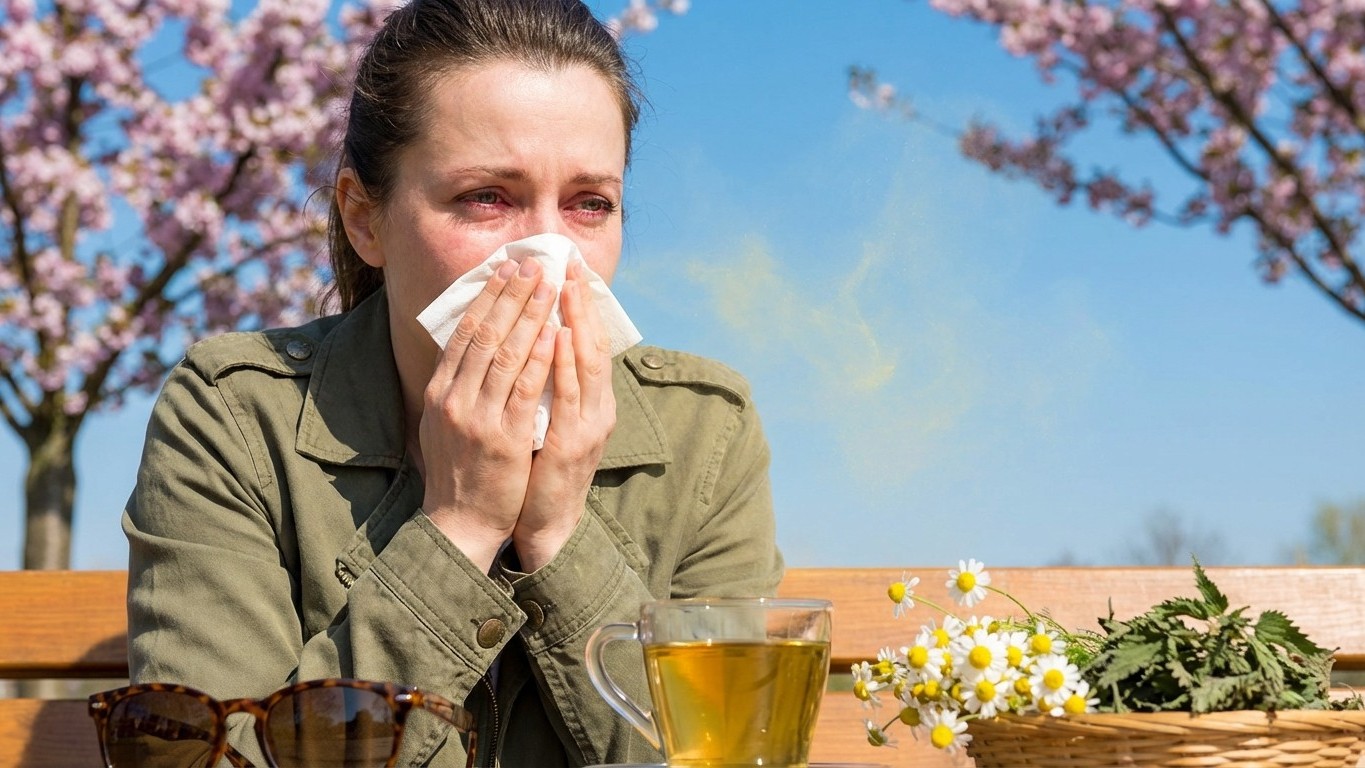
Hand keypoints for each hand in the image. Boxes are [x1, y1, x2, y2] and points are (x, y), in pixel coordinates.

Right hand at [418, 258, 556, 571]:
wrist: (458, 521)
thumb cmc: (458, 470)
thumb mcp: (445, 421)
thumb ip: (458, 384)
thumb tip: (473, 344)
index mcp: (441, 391)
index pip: (465, 332)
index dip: (486, 297)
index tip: (505, 270)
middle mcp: (454, 399)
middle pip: (486, 334)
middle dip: (512, 295)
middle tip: (534, 265)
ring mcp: (478, 418)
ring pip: (506, 354)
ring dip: (530, 315)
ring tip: (549, 285)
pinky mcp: (503, 439)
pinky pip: (523, 390)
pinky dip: (539, 358)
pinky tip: (553, 333)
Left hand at [515, 261, 616, 570]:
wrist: (545, 525)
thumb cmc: (540, 472)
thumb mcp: (548, 422)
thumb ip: (546, 387)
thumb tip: (534, 344)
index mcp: (591, 402)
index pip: (589, 342)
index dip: (581, 304)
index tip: (568, 268)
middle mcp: (597, 409)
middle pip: (592, 344)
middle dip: (580, 302)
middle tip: (568, 262)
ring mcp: (588, 426)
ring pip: (585, 363)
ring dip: (575, 321)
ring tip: (564, 284)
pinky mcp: (572, 444)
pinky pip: (566, 396)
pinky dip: (563, 363)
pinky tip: (558, 335)